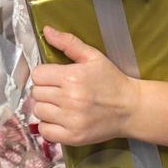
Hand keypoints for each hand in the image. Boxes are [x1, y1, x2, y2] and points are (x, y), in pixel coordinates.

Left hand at [29, 25, 137, 146]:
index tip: (54, 78)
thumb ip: (68, 42)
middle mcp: (69, 99)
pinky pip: (45, 131)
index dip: (44, 75)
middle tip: (58, 91)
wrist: (131, 108)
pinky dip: (48, 126)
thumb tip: (46, 30)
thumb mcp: (93, 56)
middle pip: (36, 93)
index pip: (37, 75)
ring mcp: (71, 120)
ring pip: (38, 111)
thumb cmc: (111, 80)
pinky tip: (60, 119)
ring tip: (60, 105)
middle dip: (45, 90)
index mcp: (72, 77)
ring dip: (46, 108)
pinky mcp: (73, 137)